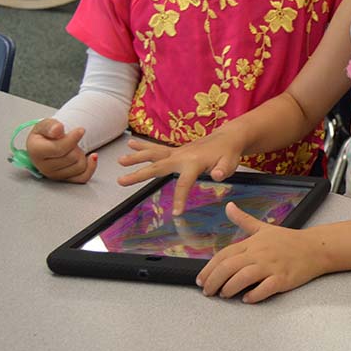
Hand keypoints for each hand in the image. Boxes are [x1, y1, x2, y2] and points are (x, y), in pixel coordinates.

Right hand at [26, 118, 97, 182]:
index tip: (81, 130)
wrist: (46, 144)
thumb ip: (50, 126)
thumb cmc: (46, 135)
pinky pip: (83, 177)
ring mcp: (54, 175)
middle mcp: (43, 167)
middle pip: (71, 157)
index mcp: (35, 151)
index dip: (73, 139)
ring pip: (79, 166)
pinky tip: (91, 157)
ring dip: (81, 154)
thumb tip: (57, 129)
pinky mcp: (65, 180)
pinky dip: (91, 167)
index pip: (59, 149)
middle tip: (70, 139)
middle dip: (75, 146)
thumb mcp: (45, 124)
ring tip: (72, 148)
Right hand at [117, 132, 243, 214]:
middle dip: (139, 174)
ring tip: (120, 160)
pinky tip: (130, 143)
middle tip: (121, 181)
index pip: (184, 184)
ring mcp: (177, 152)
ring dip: (136, 157)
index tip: (176, 213)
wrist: (227, 137)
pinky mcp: (176, 150)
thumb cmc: (228, 153)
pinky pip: (157, 148)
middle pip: (158, 166)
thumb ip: (224, 170)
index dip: (180, 199)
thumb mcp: (230, 163)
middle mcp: (182, 156)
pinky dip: (143, 146)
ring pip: (154, 154)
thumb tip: (218, 175)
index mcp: (194, 163)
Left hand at [196, 202, 322, 302]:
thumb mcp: (264, 227)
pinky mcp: (283, 279)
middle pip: (229, 267)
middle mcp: (259, 254)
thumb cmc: (289, 239)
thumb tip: (228, 206)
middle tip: (207, 291)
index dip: (209, 269)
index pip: (224, 255)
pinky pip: (265, 288)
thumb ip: (243, 219)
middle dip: (213, 281)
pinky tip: (247, 299)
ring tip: (224, 294)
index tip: (201, 279)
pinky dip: (254, 295)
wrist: (315, 247)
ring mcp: (271, 266)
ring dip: (230, 288)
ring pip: (243, 278)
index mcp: (252, 243)